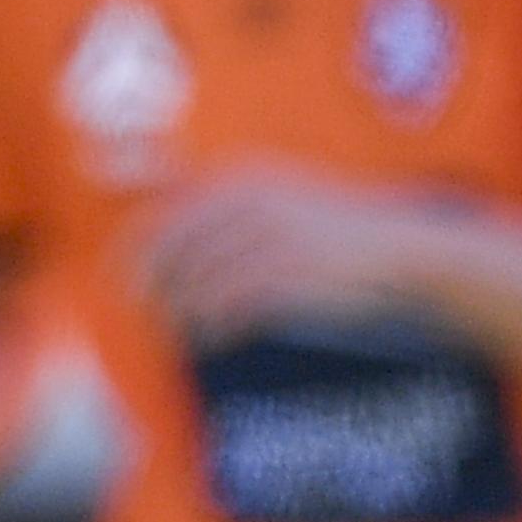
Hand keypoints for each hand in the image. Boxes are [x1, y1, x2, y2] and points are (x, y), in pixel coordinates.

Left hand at [136, 167, 458, 343]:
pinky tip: (213, 339)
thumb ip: (228, 204)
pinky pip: (230, 307)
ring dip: (181, 314)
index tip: (122, 282)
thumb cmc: (336, 230)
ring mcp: (268, 239)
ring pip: (197, 284)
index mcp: (241, 182)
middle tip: (144, 315)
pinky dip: (214, 327)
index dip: (133, 253)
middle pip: (172, 254)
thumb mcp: (281, 194)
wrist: (400, 249)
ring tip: (183, 331)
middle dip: (150, 288)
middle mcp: (249, 204)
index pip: (163, 218)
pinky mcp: (288, 276)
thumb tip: (168, 226)